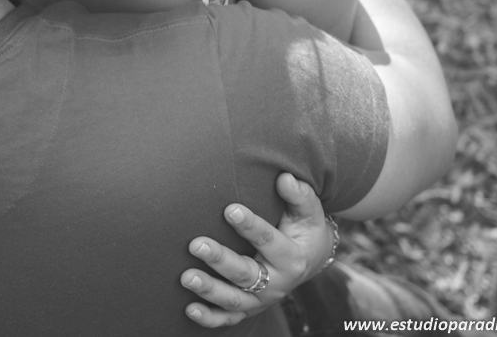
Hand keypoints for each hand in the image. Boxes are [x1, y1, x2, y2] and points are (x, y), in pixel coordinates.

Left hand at [180, 173, 333, 326]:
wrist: (311, 258)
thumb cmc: (304, 227)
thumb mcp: (310, 211)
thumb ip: (299, 194)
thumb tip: (285, 177)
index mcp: (292, 256)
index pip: (269, 240)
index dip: (250, 226)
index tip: (229, 209)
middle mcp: (277, 282)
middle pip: (246, 273)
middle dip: (220, 260)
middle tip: (195, 244)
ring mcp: (262, 299)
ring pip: (234, 299)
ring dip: (209, 289)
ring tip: (185, 277)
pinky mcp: (250, 307)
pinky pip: (229, 318)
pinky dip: (210, 318)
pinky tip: (190, 309)